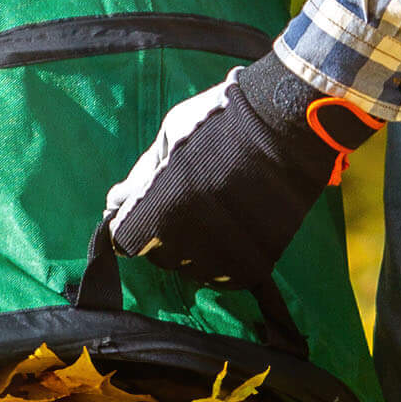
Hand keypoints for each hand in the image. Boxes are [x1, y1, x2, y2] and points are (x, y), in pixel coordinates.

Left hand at [105, 53, 381, 288]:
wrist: (285, 129)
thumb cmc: (218, 124)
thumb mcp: (169, 138)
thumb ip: (141, 176)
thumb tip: (115, 201)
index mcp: (153, 214)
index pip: (126, 242)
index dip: (136, 225)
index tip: (150, 209)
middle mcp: (181, 245)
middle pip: (160, 256)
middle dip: (167, 235)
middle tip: (192, 203)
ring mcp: (217, 259)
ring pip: (193, 270)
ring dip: (198, 249)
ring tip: (218, 214)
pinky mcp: (250, 266)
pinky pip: (226, 276)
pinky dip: (227, 259)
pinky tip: (236, 231)